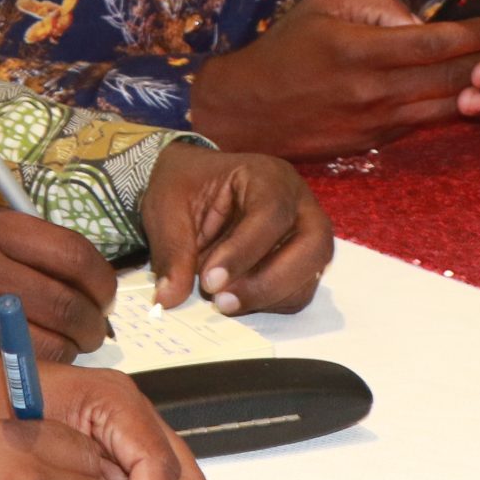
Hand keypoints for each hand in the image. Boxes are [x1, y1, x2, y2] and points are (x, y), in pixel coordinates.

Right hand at [0, 205, 117, 359]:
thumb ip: (16, 237)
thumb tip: (75, 265)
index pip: (74, 255)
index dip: (102, 279)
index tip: (103, 290)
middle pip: (72, 304)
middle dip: (95, 322)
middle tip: (94, 326)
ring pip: (52, 345)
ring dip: (72, 350)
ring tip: (66, 345)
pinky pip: (20, 369)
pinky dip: (38, 370)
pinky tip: (32, 362)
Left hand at [138, 140, 333, 315]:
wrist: (194, 186)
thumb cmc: (185, 187)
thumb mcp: (167, 208)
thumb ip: (172, 251)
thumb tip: (170, 298)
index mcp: (267, 176)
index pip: (271, 214)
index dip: (243, 252)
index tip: (209, 281)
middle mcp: (298, 202)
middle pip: (312, 245)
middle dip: (267, 282)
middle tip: (222, 301)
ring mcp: (306, 232)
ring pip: (310, 274)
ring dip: (268, 296)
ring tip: (223, 302)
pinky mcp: (302, 261)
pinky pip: (300, 291)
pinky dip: (270, 303)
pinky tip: (237, 298)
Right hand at [189, 0, 479, 159]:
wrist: (244, 113)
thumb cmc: (282, 50)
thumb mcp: (321, 5)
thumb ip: (375, 3)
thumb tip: (420, 17)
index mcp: (359, 50)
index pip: (434, 42)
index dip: (475, 34)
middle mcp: (371, 90)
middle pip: (448, 77)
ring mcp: (374, 122)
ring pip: (443, 106)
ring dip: (477, 90)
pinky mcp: (373, 143)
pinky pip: (422, 124)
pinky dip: (447, 109)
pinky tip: (467, 95)